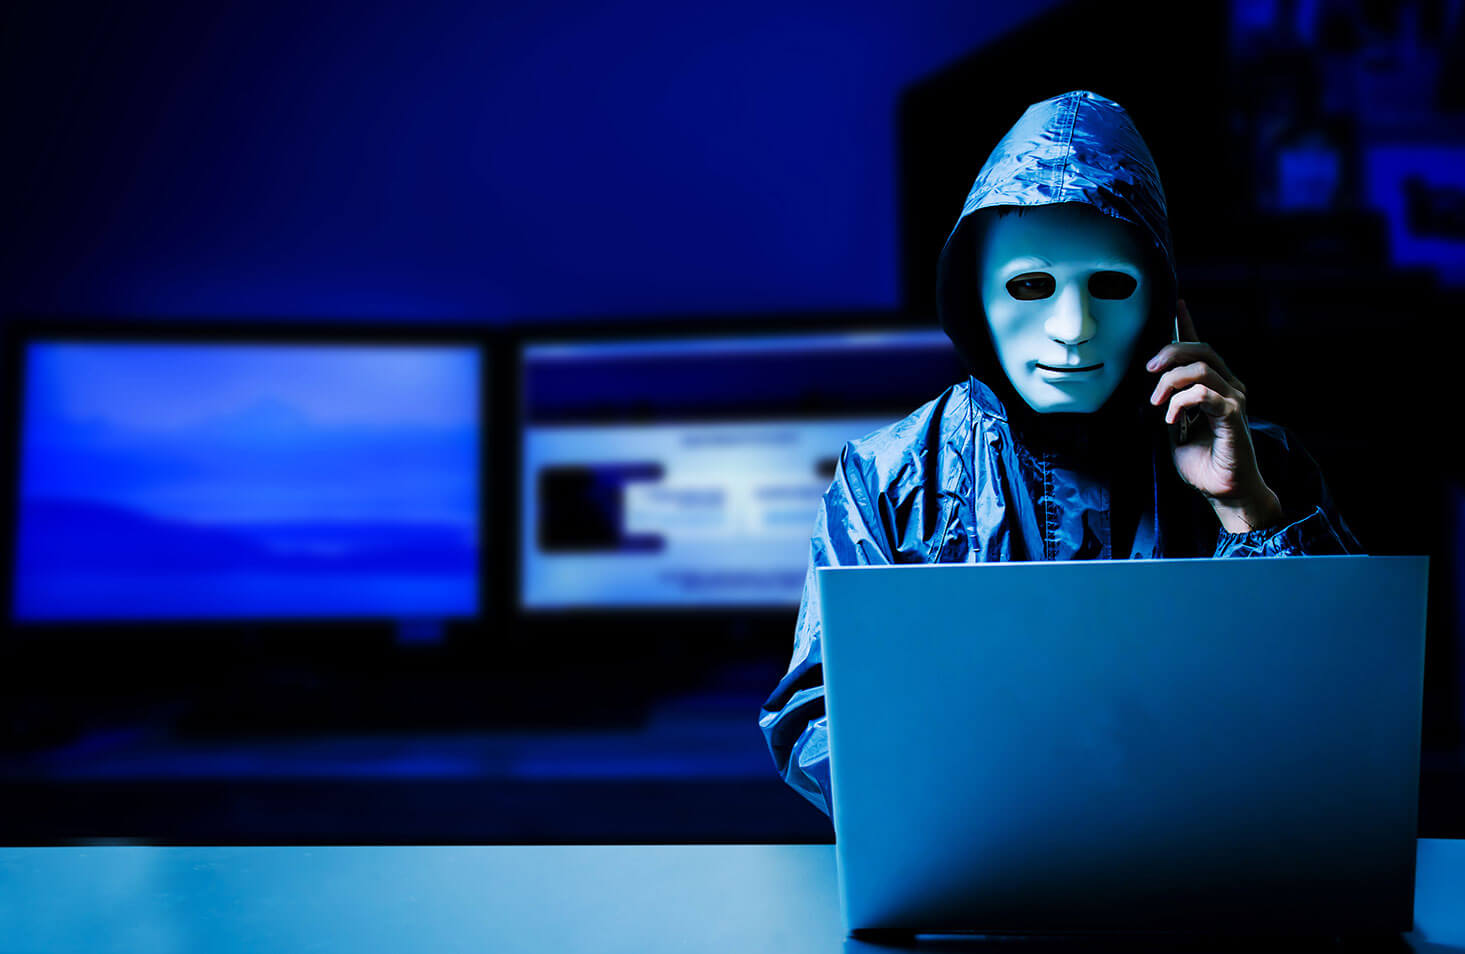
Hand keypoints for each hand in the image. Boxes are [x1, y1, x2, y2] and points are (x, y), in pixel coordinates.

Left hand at [1147, 299, 1283, 532]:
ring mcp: (1234, 399)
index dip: (1187, 324)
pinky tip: (1171, 419)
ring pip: (1202, 368)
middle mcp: (1229, 386)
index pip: (1201, 347)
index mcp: (1214, 386)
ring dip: (1171, 382)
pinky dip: (1182, 402)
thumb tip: (1151, 386)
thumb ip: (1168, 402)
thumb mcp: (1175, 426)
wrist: (1224, 492)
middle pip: (1201, 349)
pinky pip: (1206, 394)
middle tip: (1148, 371)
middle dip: (1170, 352)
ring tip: (1157, 404)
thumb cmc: (1202, 461)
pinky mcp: (1234, 415)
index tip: (1175, 304)